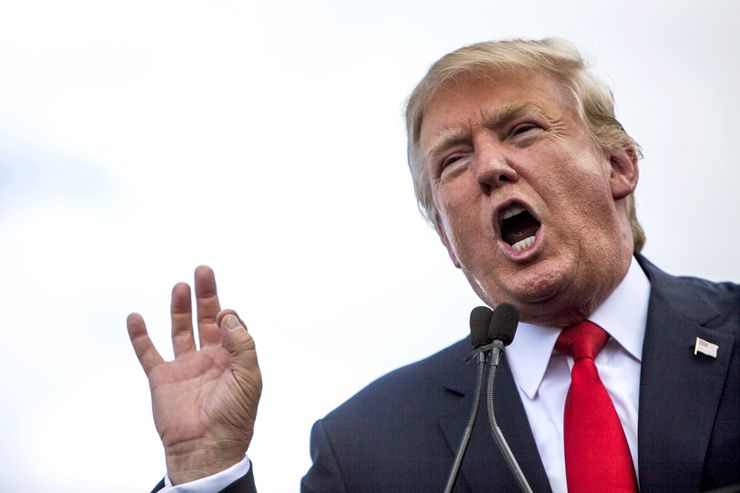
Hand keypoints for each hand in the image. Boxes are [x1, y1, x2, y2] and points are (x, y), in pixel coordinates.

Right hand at [127, 266, 261, 483]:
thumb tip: (228, 314)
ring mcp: (185, 367)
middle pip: (206, 319)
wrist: (206, 448)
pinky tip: (136, 317)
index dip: (229, 315)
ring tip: (180, 286)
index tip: (225, 314)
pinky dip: (140, 335)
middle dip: (206, 295)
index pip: (231, 326)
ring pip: (181, 330)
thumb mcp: (249, 377)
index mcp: (232, 359)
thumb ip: (242, 343)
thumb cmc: (233, 417)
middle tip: (203, 270)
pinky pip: (148, 353)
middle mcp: (209, 359)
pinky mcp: (162, 378)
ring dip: (180, 308)